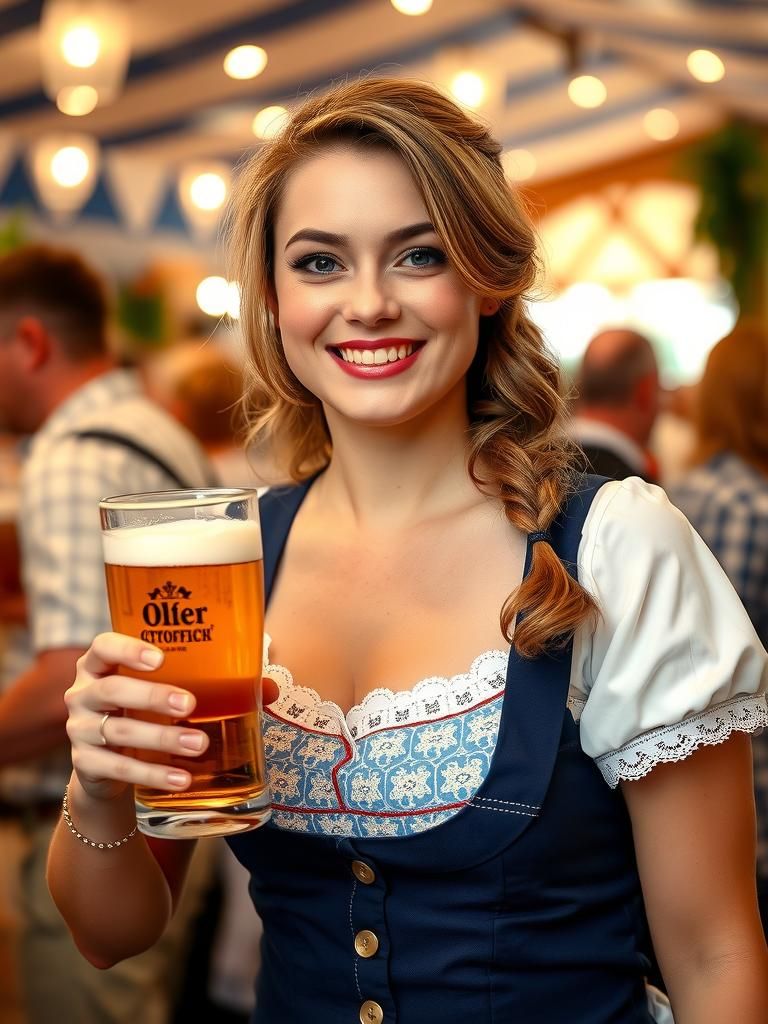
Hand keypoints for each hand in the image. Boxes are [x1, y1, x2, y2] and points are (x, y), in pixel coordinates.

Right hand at [64, 632, 208, 801]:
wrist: (107, 764)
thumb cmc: (138, 712)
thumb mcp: (152, 691)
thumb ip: (192, 681)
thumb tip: (258, 686)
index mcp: (97, 666)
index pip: (103, 647)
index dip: (128, 649)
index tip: (161, 658)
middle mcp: (82, 694)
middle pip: (112, 690)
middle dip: (153, 696)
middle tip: (189, 704)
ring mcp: (79, 729)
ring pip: (120, 731)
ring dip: (162, 738)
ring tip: (198, 743)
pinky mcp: (84, 763)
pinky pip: (119, 768)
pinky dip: (153, 774)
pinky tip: (180, 778)